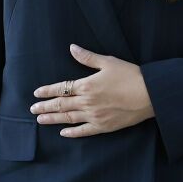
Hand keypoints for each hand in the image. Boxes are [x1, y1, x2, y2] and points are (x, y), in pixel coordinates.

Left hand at [30, 44, 153, 137]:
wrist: (149, 94)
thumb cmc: (130, 75)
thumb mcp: (108, 62)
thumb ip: (87, 57)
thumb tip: (72, 48)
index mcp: (87, 85)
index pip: (61, 89)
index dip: (47, 91)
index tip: (36, 94)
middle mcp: (87, 102)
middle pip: (61, 105)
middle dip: (45, 107)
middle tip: (33, 109)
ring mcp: (95, 116)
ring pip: (68, 118)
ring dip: (53, 119)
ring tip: (41, 120)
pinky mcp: (104, 126)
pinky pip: (84, 131)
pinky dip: (73, 132)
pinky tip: (64, 133)